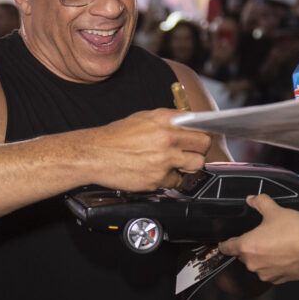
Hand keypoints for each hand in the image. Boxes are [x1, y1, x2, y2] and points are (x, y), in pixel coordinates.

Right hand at [88, 108, 212, 192]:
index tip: (203, 137)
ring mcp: (164, 159)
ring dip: (189, 166)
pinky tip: (156, 171)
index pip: (200, 124)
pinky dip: (169, 178)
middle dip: (199, 150)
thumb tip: (189, 123)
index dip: (202, 132)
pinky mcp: (158, 178)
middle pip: (203, 146)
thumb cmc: (116, 137)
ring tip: (174, 163)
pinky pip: (176, 181)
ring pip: (195, 165)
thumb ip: (168, 120)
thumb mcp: (144, 118)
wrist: (95, 154)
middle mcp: (167, 138)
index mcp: (164, 119)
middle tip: (191, 152)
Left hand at [218, 194, 298, 283]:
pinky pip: (270, 271)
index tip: (226, 239)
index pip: (226, 247)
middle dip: (250, 246)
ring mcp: (266, 274)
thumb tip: (252, 199)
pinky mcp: (279, 280)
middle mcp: (253, 264)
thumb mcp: (276, 210)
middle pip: (243, 255)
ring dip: (263, 255)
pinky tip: (285, 253)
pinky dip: (274, 263)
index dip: (225, 242)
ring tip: (277, 243)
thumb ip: (260, 202)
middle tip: (263, 234)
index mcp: (247, 247)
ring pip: (257, 263)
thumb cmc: (296, 232)